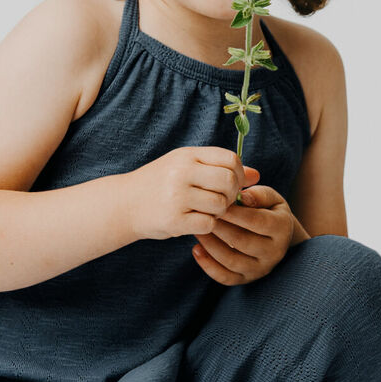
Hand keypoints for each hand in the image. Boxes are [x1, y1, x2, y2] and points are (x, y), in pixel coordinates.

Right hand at [128, 146, 260, 240]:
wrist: (124, 203)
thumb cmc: (160, 183)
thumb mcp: (186, 166)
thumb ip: (220, 168)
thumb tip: (257, 175)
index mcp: (187, 155)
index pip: (230, 160)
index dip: (238, 174)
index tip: (231, 183)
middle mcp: (182, 172)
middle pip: (228, 182)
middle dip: (231, 195)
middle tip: (221, 200)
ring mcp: (177, 196)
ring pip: (220, 205)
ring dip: (219, 212)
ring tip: (205, 210)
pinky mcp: (174, 219)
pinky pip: (208, 223)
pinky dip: (208, 225)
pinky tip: (196, 221)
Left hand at [191, 185, 293, 284]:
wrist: (274, 236)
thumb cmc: (267, 209)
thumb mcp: (269, 197)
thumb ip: (258, 194)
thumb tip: (242, 197)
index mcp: (282, 228)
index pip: (257, 221)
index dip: (234, 213)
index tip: (216, 203)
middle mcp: (275, 252)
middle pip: (242, 242)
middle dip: (219, 227)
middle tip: (201, 215)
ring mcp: (261, 269)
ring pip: (232, 261)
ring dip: (210, 245)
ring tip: (197, 229)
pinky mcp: (246, 279)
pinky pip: (225, 277)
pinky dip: (208, 265)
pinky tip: (196, 249)